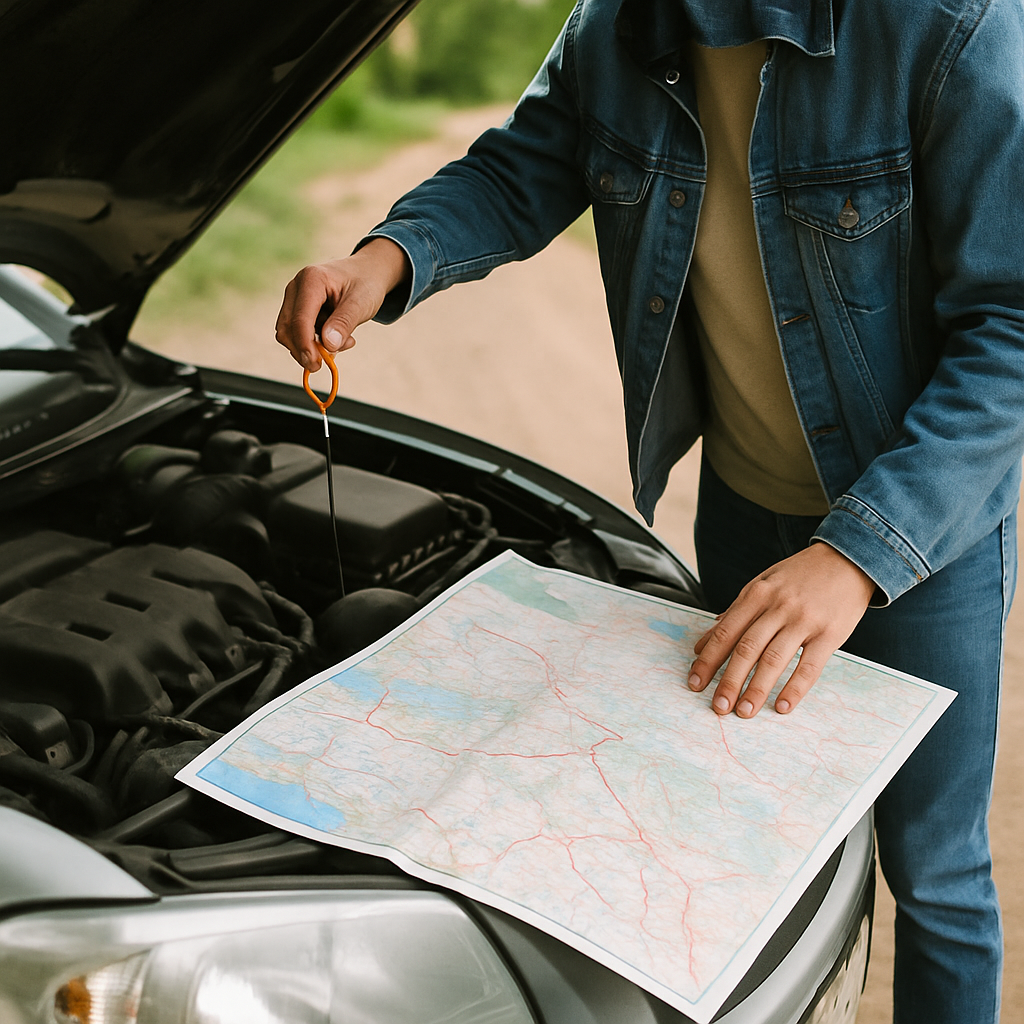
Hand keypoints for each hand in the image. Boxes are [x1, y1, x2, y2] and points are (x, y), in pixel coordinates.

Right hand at [275, 238, 410, 370]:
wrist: (366, 273)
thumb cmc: (365, 284)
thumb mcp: (362, 303)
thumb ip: (344, 323)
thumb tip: (328, 345)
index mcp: (311, 280)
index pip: (300, 319)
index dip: (305, 345)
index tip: (316, 365)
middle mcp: (296, 287)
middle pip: (287, 328)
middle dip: (304, 350)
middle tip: (328, 362)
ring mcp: (294, 298)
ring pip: (289, 333)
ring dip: (312, 347)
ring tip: (345, 342)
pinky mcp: (297, 309)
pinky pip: (298, 333)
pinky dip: (315, 343)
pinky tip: (337, 338)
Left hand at [688, 543, 875, 717]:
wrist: (848, 558)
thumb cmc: (800, 575)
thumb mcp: (763, 583)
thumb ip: (735, 612)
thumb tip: (704, 643)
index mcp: (757, 594)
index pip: (725, 632)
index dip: (708, 660)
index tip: (694, 682)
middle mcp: (778, 606)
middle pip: (747, 649)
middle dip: (729, 680)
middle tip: (717, 706)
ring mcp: (804, 620)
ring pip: (774, 659)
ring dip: (756, 689)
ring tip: (743, 711)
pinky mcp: (830, 633)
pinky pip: (809, 666)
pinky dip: (795, 688)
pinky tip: (782, 706)